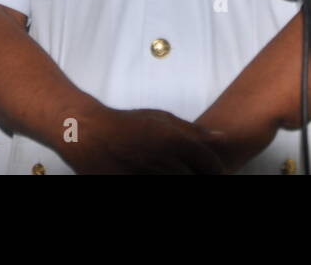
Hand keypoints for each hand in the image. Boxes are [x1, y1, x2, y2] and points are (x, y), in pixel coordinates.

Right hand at [65, 108, 225, 173]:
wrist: (88, 134)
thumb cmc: (126, 123)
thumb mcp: (161, 118)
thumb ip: (194, 131)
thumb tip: (222, 138)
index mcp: (176, 142)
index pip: (212, 166)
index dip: (215, 170)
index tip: (212, 170)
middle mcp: (166, 162)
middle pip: (197, 181)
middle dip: (198, 177)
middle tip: (186, 169)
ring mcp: (149, 178)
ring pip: (178, 185)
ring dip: (178, 179)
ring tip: (169, 170)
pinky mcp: (134, 187)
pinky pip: (156, 192)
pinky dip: (160, 182)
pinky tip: (154, 174)